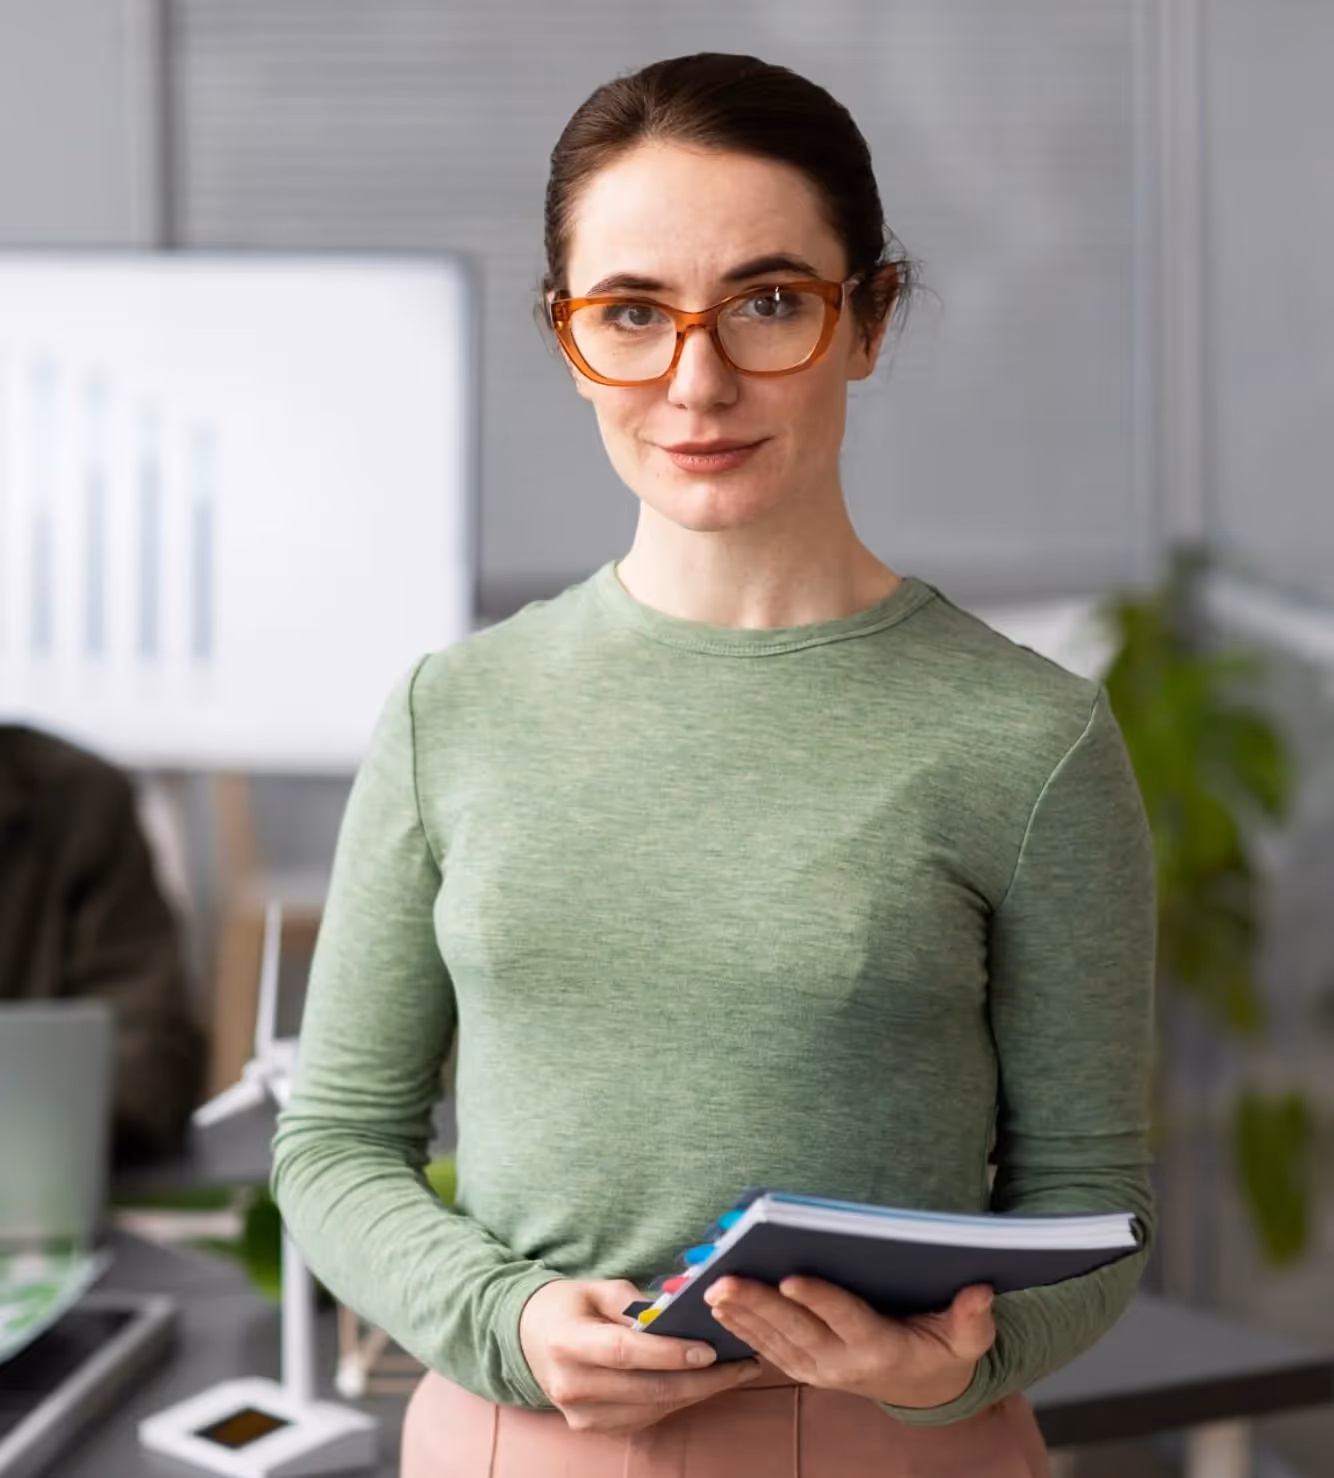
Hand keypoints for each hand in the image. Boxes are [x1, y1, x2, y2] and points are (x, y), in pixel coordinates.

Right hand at [518, 1277, 765, 1434]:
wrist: (529, 1338)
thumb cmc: (569, 1306)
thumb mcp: (596, 1288)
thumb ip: (635, 1302)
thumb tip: (683, 1312)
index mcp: (566, 1342)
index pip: (624, 1352)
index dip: (668, 1353)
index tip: (709, 1348)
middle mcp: (570, 1385)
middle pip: (646, 1389)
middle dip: (701, 1379)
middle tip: (743, 1363)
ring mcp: (581, 1415)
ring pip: (653, 1408)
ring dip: (699, 1392)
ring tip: (735, 1370)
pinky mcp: (593, 1428)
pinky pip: (646, 1417)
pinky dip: (679, 1400)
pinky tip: (705, 1383)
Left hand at [704, 1275, 995, 1409]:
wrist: (923, 1388)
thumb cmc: (942, 1351)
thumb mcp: (967, 1341)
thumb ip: (972, 1318)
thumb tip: (979, 1289)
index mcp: (879, 1348)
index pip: (844, 1319)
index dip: (818, 1298)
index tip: (791, 1276)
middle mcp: (843, 1362)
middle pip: (795, 1329)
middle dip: (758, 1304)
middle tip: (725, 1280)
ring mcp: (820, 1368)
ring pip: (774, 1340)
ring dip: (741, 1316)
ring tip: (711, 1289)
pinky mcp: (805, 1368)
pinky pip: (767, 1350)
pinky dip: (741, 1329)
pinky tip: (718, 1308)